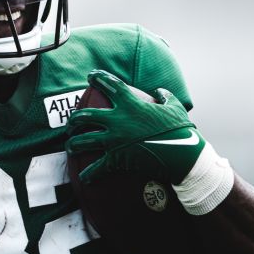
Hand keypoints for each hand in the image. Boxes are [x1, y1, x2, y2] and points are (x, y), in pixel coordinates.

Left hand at [66, 70, 205, 186]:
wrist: (182, 155)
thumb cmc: (180, 130)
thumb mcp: (174, 107)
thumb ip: (165, 97)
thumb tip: (160, 92)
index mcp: (131, 105)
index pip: (110, 85)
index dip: (98, 78)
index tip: (91, 75)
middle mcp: (118, 120)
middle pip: (85, 116)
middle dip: (74, 119)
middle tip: (72, 123)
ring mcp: (114, 140)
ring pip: (83, 141)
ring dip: (73, 144)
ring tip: (71, 146)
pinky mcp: (116, 159)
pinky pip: (96, 168)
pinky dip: (89, 174)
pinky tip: (84, 178)